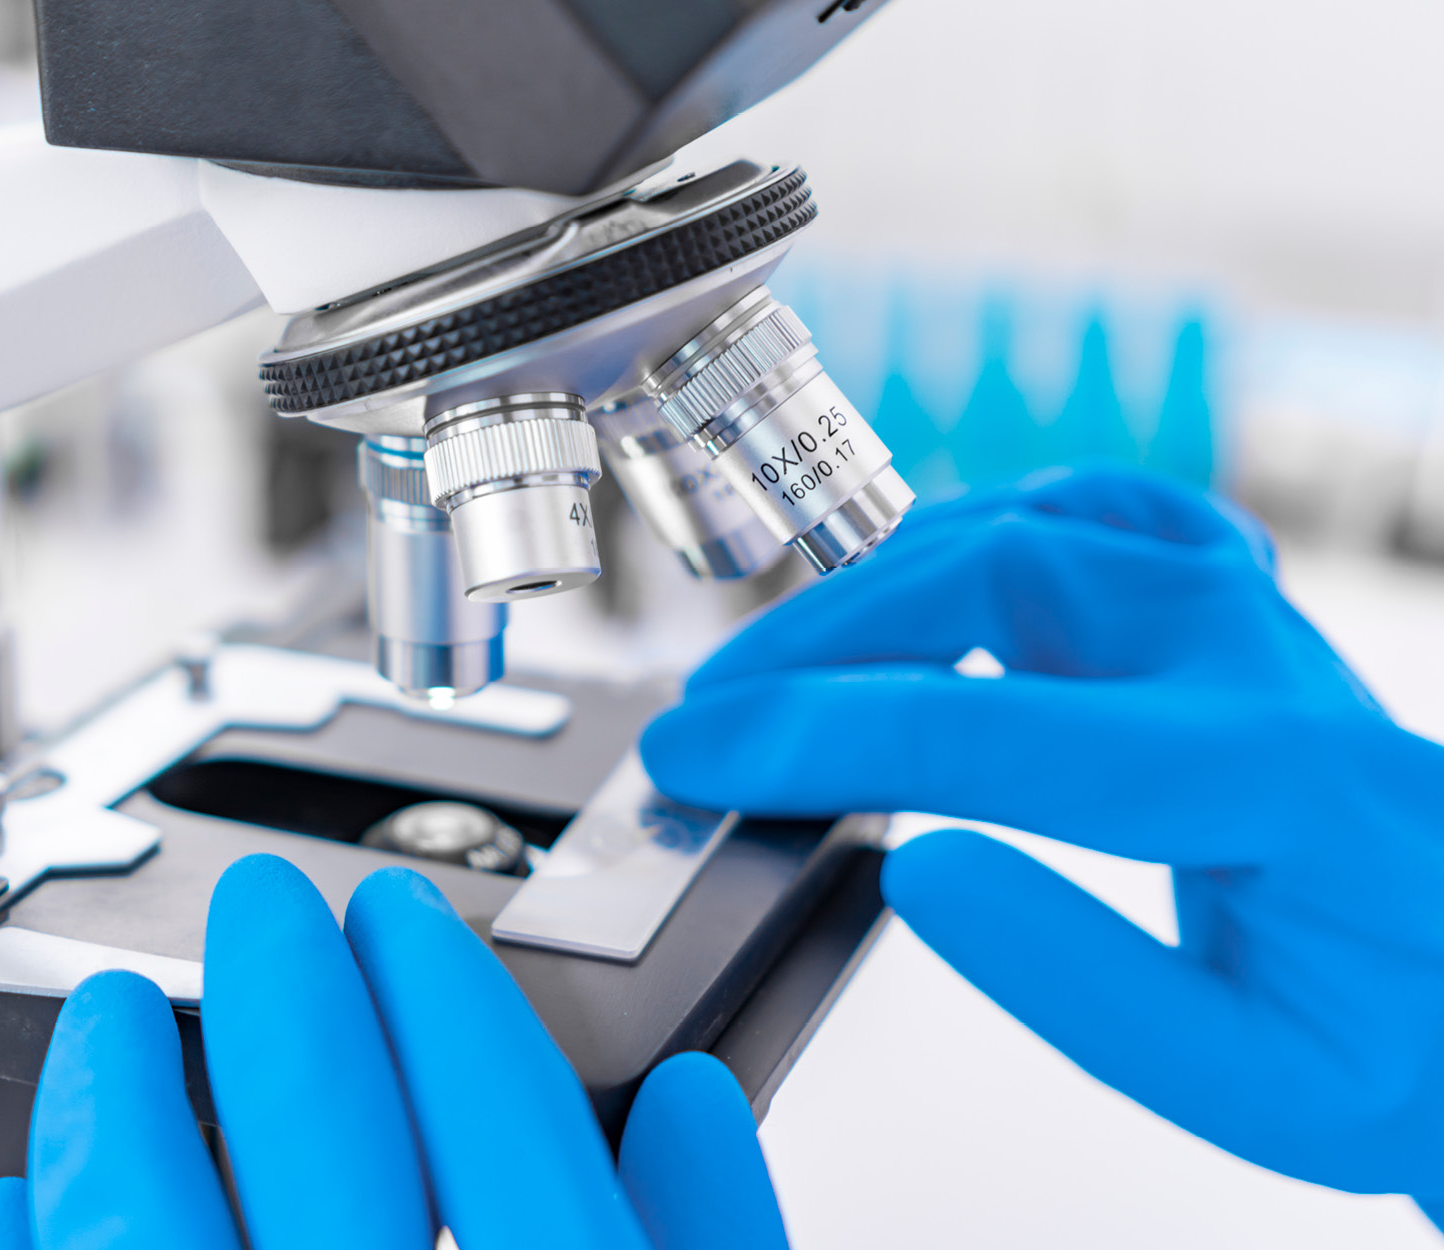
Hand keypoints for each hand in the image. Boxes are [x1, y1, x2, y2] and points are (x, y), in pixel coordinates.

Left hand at [0, 855, 789, 1248]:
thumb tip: (693, 1106)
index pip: (506, 1131)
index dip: (450, 992)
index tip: (411, 919)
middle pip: (329, 1149)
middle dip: (291, 992)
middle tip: (265, 907)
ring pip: (162, 1241)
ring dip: (125, 1106)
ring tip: (111, 1024)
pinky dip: (36, 1249)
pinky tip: (15, 1196)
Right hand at [641, 465, 1443, 1211]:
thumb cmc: (1384, 1040)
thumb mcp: (1248, 1083)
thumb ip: (1074, 977)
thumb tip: (918, 866)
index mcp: (1270, 782)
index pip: (990, 730)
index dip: (815, 739)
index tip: (703, 760)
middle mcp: (1252, 656)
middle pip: (991, 578)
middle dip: (816, 643)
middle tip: (712, 714)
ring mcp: (1241, 604)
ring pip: (1020, 525)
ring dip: (872, 587)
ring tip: (777, 669)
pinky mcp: (1225, 595)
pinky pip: (1082, 509)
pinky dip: (970, 529)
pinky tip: (912, 577)